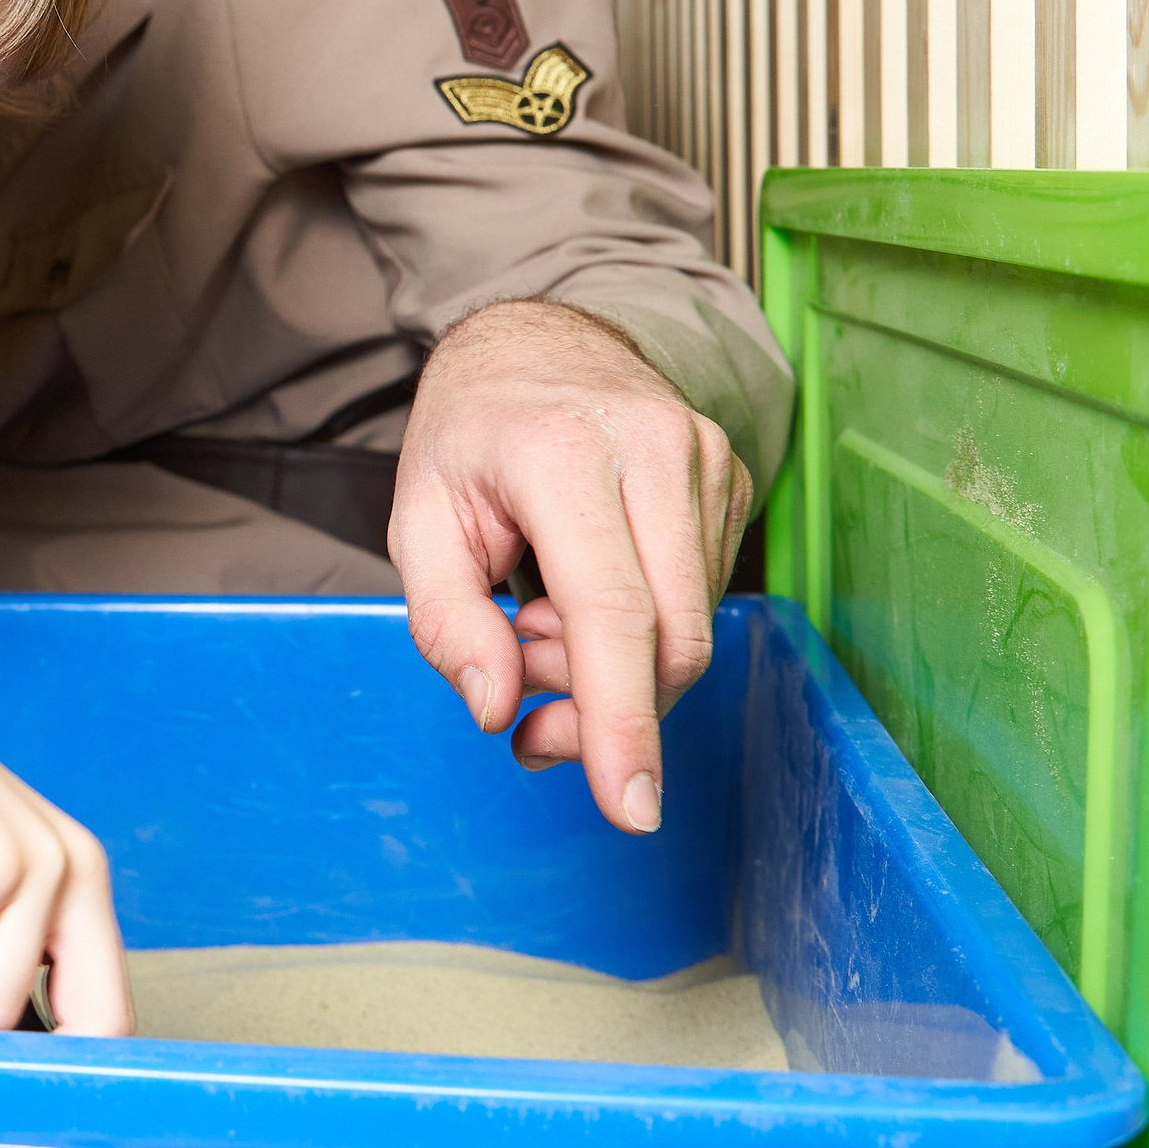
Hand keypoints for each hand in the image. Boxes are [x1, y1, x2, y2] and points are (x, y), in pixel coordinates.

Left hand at [387, 300, 752, 834]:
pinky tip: (580, 599)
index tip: (629, 805)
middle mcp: (653, 448)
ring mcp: (706, 459)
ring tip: (538, 628)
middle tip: (529, 720)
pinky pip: (701, 599)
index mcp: (563, 452)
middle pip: (667, 637)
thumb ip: (444, 621)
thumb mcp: (416, 519)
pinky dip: (641, 631)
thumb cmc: (469, 437)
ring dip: (613, 669)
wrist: (534, 342)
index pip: (612, 612)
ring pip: (691, 629)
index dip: (621, 720)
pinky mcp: (732, 478)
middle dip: (603, 710)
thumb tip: (497, 706)